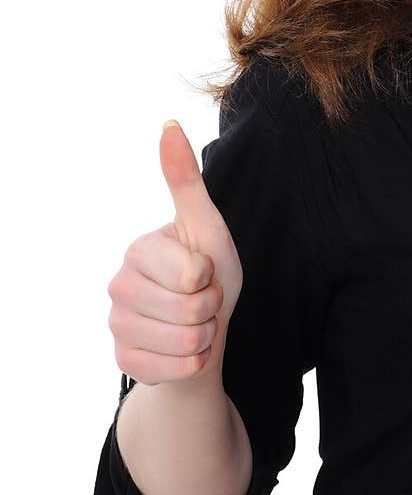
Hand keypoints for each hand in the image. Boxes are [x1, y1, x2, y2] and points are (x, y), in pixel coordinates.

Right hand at [106, 120, 243, 384]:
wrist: (202, 332)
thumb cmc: (209, 275)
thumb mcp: (207, 227)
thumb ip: (186, 181)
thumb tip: (169, 124)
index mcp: (138, 249)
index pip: (192, 273)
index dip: (211, 277)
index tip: (204, 272)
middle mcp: (117, 286)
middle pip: (190, 309)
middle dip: (211, 309)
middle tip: (203, 302)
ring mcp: (116, 325)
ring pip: (184, 342)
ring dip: (204, 337)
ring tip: (195, 324)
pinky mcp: (123, 361)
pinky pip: (173, 370)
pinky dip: (192, 365)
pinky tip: (183, 351)